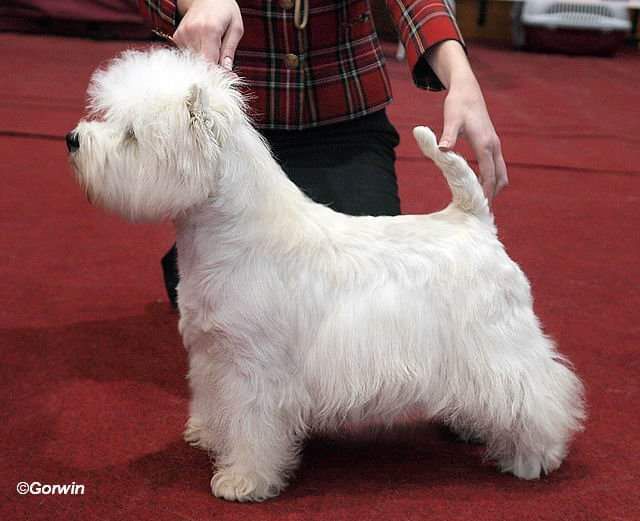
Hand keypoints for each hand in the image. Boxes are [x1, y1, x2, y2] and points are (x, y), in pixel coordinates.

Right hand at [175, 0, 243, 68]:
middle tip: (223, 67)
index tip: (224, 78)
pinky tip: (203, 48)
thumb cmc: (225, 10)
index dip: (217, 74)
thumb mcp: (235, 28)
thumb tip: (227, 72)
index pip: (209, 62)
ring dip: (204, 63)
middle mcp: (193, 32)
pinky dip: (197, 57)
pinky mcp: (177, 37)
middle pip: (201, 64)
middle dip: (212, 70)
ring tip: (214, 53)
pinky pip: (187, 56)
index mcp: (209, 30)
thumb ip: (230, 51)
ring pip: (194, 62)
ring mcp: (182, 35)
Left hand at [440, 75, 507, 202]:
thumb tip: (443, 149)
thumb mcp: (451, 119)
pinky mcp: (491, 144)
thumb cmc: (458, 105)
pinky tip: (479, 186)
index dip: (487, 192)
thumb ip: (448, 135)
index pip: (489, 175)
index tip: (482, 208)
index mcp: (485, 144)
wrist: (467, 90)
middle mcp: (494, 146)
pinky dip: (491, 178)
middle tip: (482, 212)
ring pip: (500, 172)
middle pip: (500, 177)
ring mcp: (494, 145)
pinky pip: (495, 166)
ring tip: (481, 203)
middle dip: (493, 194)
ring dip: (493, 187)